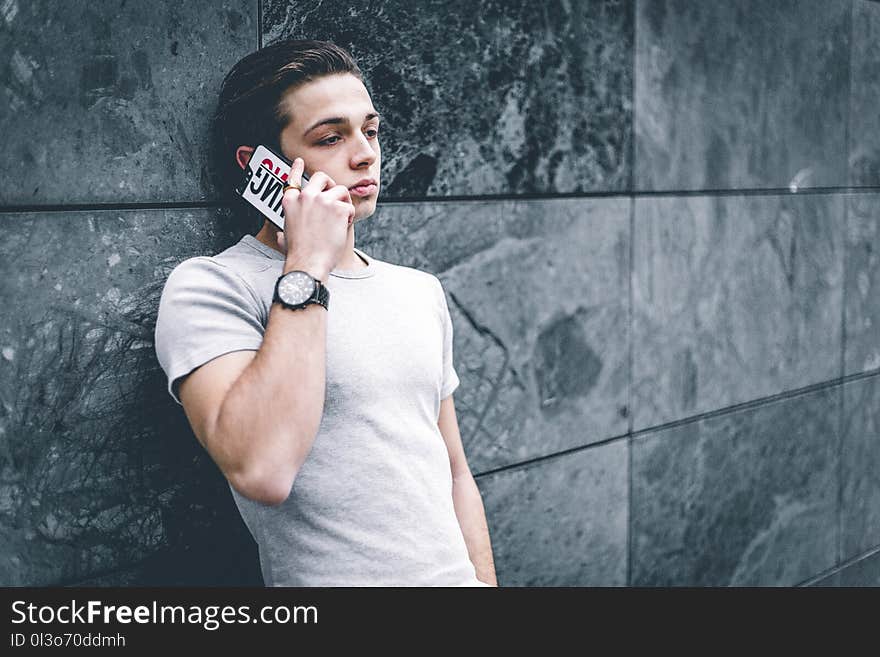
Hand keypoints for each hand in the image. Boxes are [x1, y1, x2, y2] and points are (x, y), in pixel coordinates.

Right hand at [276, 157, 354, 279]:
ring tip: (339, 220)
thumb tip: (279, 236)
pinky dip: (349, 217)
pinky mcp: (337, 208)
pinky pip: (349, 207)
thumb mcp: (285, 238)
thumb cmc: (298, 255)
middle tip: (336, 199)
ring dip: (343, 204)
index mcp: (290, 202)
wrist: (308, 264)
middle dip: (331, 185)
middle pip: (323, 177)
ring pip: (341, 191)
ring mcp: (322, 200)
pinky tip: (342, 228)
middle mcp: (305, 197)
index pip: (293, 179)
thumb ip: (283, 232)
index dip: (297, 169)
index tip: (299, 162)